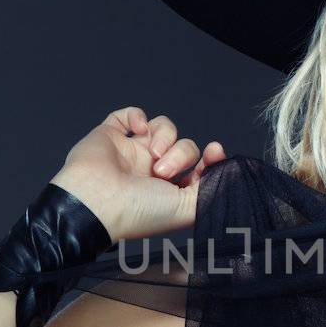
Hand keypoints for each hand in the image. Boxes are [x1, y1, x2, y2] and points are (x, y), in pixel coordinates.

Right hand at [49, 106, 227, 242]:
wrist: (96, 203)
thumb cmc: (139, 212)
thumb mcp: (186, 210)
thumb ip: (211, 192)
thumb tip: (229, 172)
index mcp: (170, 190)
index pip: (199, 168)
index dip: (210, 159)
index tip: (214, 152)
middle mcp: (152, 170)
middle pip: (185, 146)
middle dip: (181, 155)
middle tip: (162, 173)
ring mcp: (132, 151)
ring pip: (163, 127)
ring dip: (164, 137)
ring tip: (152, 156)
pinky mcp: (111, 135)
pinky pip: (130, 114)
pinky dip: (137, 115)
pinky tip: (138, 129)